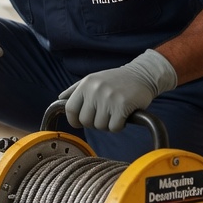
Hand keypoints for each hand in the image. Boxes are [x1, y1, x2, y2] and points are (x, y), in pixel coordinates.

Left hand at [59, 49, 176, 131]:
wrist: (143, 75)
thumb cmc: (116, 80)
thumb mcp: (93, 79)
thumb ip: (75, 90)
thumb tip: (60, 100)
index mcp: (86, 84)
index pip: (70, 109)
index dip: (74, 120)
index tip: (80, 123)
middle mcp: (95, 90)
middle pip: (85, 121)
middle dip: (94, 123)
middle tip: (104, 115)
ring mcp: (109, 98)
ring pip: (100, 126)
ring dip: (107, 124)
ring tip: (114, 113)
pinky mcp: (122, 106)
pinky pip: (114, 127)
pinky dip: (118, 126)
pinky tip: (123, 116)